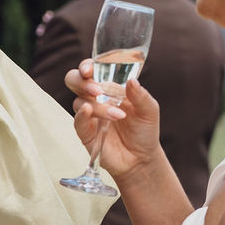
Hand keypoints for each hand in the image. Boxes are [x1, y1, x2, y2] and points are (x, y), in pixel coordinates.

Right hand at [65, 61, 163, 181]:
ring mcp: (89, 116)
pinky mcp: (86, 133)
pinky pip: (77, 121)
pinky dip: (81, 115)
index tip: (89, 68)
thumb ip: (141, 95)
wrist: (142, 158)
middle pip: (74, 81)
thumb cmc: (144, 131)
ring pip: (79, 101)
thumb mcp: (149, 111)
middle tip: (97, 90)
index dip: (87, 66)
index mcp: (109, 88)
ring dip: (98, 106)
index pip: (91, 71)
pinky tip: (88, 112)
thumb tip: (131, 80)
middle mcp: (95, 99)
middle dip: (82, 82)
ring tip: (118, 116)